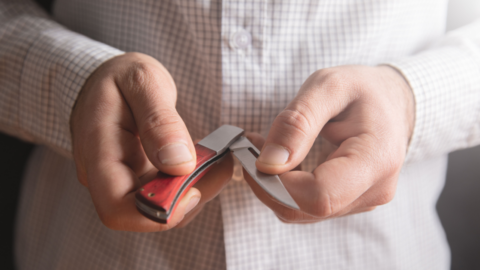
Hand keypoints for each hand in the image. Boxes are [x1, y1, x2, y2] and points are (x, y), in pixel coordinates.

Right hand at [70, 52, 231, 230]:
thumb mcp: (142, 80)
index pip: (116, 207)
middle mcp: (106, 173)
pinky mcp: (138, 178)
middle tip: (219, 168)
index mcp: (98, 149)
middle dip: (186, 199)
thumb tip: (179, 163)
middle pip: (142, 212)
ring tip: (219, 162)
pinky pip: (165, 194)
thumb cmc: (121, 76)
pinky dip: (190, 184)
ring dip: (195, 191)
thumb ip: (159, 120)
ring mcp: (122, 178)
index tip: (193, 190)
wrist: (108, 78)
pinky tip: (207, 163)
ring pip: (159, 207)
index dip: (157, 210)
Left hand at [249, 65, 413, 222]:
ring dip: (273, 183)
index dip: (276, 183)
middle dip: (268, 182)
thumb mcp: (328, 87)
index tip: (251, 155)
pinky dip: (285, 186)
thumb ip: (297, 123)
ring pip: (301, 211)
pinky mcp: (349, 201)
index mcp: (376, 160)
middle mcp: (374, 190)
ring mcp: (363, 201)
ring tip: (263, 147)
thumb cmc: (362, 90)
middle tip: (249, 147)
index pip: (319, 196)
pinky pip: (307, 206)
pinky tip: (279, 159)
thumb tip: (268, 164)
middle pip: (306, 209)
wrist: (390, 101)